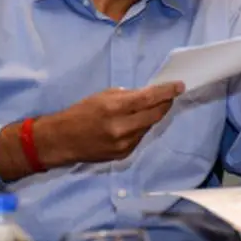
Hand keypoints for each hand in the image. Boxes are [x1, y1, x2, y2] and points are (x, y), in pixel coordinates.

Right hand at [33, 83, 184, 167]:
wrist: (61, 140)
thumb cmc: (80, 113)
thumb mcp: (102, 96)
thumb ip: (127, 96)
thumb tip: (149, 95)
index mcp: (115, 108)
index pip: (149, 98)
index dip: (167, 92)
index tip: (179, 86)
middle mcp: (122, 127)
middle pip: (155, 114)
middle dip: (165, 104)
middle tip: (170, 96)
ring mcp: (124, 143)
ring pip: (149, 127)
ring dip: (153, 116)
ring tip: (150, 108)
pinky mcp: (124, 154)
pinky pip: (140, 138)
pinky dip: (142, 128)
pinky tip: (136, 123)